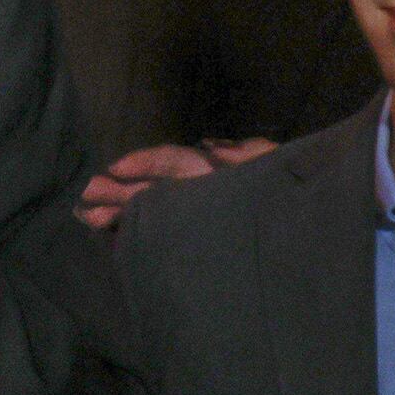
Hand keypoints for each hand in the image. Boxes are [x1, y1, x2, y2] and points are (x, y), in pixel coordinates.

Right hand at [74, 139, 275, 230]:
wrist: (310, 245)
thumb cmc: (294, 199)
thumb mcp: (278, 168)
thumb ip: (250, 154)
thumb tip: (209, 146)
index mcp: (212, 170)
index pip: (170, 162)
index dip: (143, 163)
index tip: (115, 169)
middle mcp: (196, 194)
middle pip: (151, 189)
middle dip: (118, 192)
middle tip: (84, 198)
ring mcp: (193, 221)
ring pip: (151, 214)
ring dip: (120, 214)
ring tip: (88, 218)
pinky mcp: (194, 248)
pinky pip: (161, 241)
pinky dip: (135, 240)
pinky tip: (115, 243)